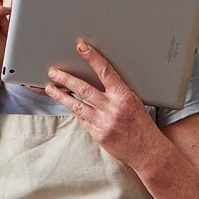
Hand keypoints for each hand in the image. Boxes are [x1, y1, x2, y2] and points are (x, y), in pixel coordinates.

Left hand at [45, 41, 159, 166]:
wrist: (148, 151)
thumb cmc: (142, 125)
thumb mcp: (134, 102)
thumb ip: (117, 92)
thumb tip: (99, 80)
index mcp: (124, 96)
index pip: (105, 72)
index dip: (92, 58)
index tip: (82, 47)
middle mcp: (112, 108)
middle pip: (84, 89)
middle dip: (66, 79)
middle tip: (54, 72)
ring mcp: (104, 122)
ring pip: (77, 105)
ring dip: (61, 96)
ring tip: (50, 88)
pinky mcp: (98, 135)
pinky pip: (82, 119)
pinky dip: (75, 111)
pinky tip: (68, 105)